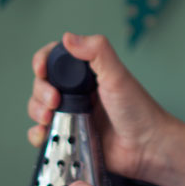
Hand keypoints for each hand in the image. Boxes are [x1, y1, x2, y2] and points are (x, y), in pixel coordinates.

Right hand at [27, 31, 174, 181]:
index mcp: (87, 73)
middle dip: (40, 91)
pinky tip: (44, 134)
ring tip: (50, 118)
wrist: (147, 147)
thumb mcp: (118, 75)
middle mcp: (78, 91)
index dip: (43, 62)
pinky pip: (44, 133)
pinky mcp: (71, 135)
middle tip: (54, 101)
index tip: (41, 70)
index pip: (55, 59)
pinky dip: (38, 133)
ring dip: (37, 110)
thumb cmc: (139, 111)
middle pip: (43, 84)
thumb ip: (97, 52)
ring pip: (39, 107)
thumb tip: (69, 37)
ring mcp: (73, 113)